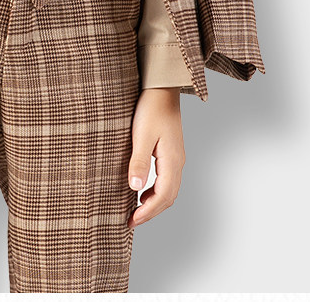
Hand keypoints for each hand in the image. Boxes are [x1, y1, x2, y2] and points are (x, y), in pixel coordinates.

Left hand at [127, 87, 184, 226]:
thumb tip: (135, 188)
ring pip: (169, 190)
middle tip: (131, 220)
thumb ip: (139, 162)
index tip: (131, 221)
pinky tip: (142, 189)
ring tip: (135, 208)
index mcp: (172, 161)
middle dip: (151, 212)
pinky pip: (167, 180)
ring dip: (154, 203)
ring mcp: (176, 157)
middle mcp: (178, 162)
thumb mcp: (141, 135)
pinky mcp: (171, 151)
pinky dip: (156, 191)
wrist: (161, 88)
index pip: (162, 197)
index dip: (147, 212)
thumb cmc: (151, 108)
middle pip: (168, 198)